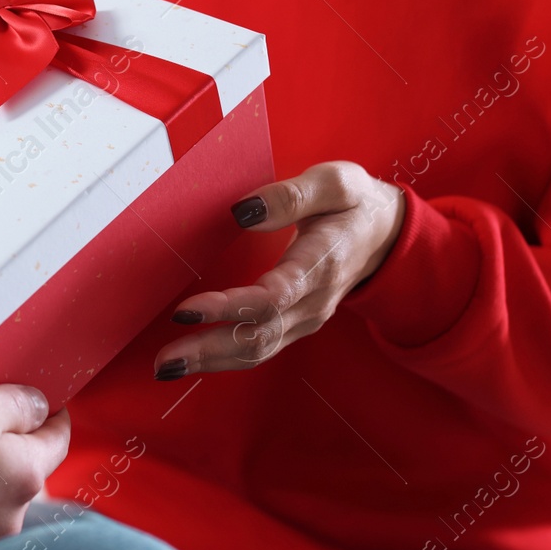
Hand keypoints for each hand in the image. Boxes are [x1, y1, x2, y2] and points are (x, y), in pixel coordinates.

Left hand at [155, 161, 404, 378]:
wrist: (387, 236)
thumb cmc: (355, 205)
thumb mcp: (335, 183)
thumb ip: (292, 196)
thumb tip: (244, 212)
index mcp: (322, 264)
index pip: (271, 298)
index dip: (228, 309)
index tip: (185, 311)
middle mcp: (314, 301)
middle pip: (258, 335)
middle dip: (208, 349)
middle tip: (163, 359)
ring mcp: (306, 318)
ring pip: (258, 350)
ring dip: (212, 361)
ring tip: (167, 366)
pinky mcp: (297, 325)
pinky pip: (261, 348)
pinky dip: (225, 358)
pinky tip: (195, 360)